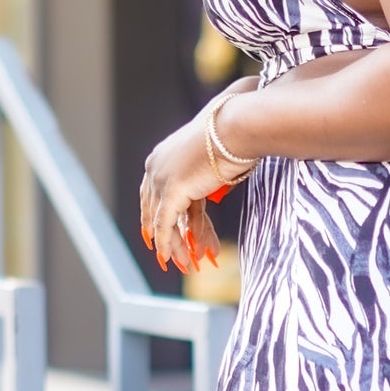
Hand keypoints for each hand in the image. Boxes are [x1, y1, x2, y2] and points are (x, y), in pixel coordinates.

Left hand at [139, 77, 259, 275]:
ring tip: (184, 263)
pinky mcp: (173, 190)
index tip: (160, 234)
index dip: (156, 217)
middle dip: (164, 234)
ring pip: (162, 220)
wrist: (236, 127)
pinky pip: (166, 224)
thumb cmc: (232, 135)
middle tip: (171, 254)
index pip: (153, 193)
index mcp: (161, 156)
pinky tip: (170, 257)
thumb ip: (205, 176)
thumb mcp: (213, 157)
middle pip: (154, 209)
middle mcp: (155, 166)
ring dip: (174, 245)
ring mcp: (161, 178)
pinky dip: (167, 243)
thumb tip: (214, 186)